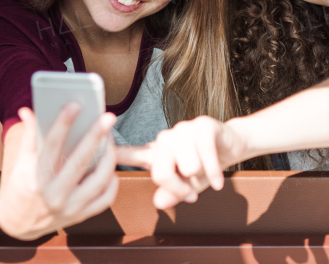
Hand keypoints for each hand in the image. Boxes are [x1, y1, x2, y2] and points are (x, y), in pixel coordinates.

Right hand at [0, 105, 119, 240]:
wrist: (17, 225)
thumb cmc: (18, 189)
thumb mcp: (19, 164)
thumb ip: (28, 136)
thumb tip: (27, 111)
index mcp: (35, 178)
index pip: (52, 146)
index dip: (63, 123)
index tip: (75, 105)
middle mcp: (54, 195)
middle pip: (80, 161)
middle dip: (96, 136)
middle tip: (108, 117)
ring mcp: (69, 208)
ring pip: (99, 180)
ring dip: (108, 158)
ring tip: (109, 140)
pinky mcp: (80, 217)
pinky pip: (105, 199)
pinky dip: (111, 181)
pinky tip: (109, 167)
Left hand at [116, 115, 242, 209]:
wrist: (231, 147)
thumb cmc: (203, 167)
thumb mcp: (187, 186)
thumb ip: (171, 193)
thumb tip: (158, 202)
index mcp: (156, 153)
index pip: (130, 154)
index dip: (114, 153)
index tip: (97, 146)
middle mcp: (165, 139)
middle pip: (161, 172)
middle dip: (179, 189)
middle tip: (191, 195)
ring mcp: (183, 129)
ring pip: (186, 165)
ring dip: (200, 178)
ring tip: (206, 177)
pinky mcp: (202, 125)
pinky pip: (205, 154)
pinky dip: (213, 173)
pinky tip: (217, 183)